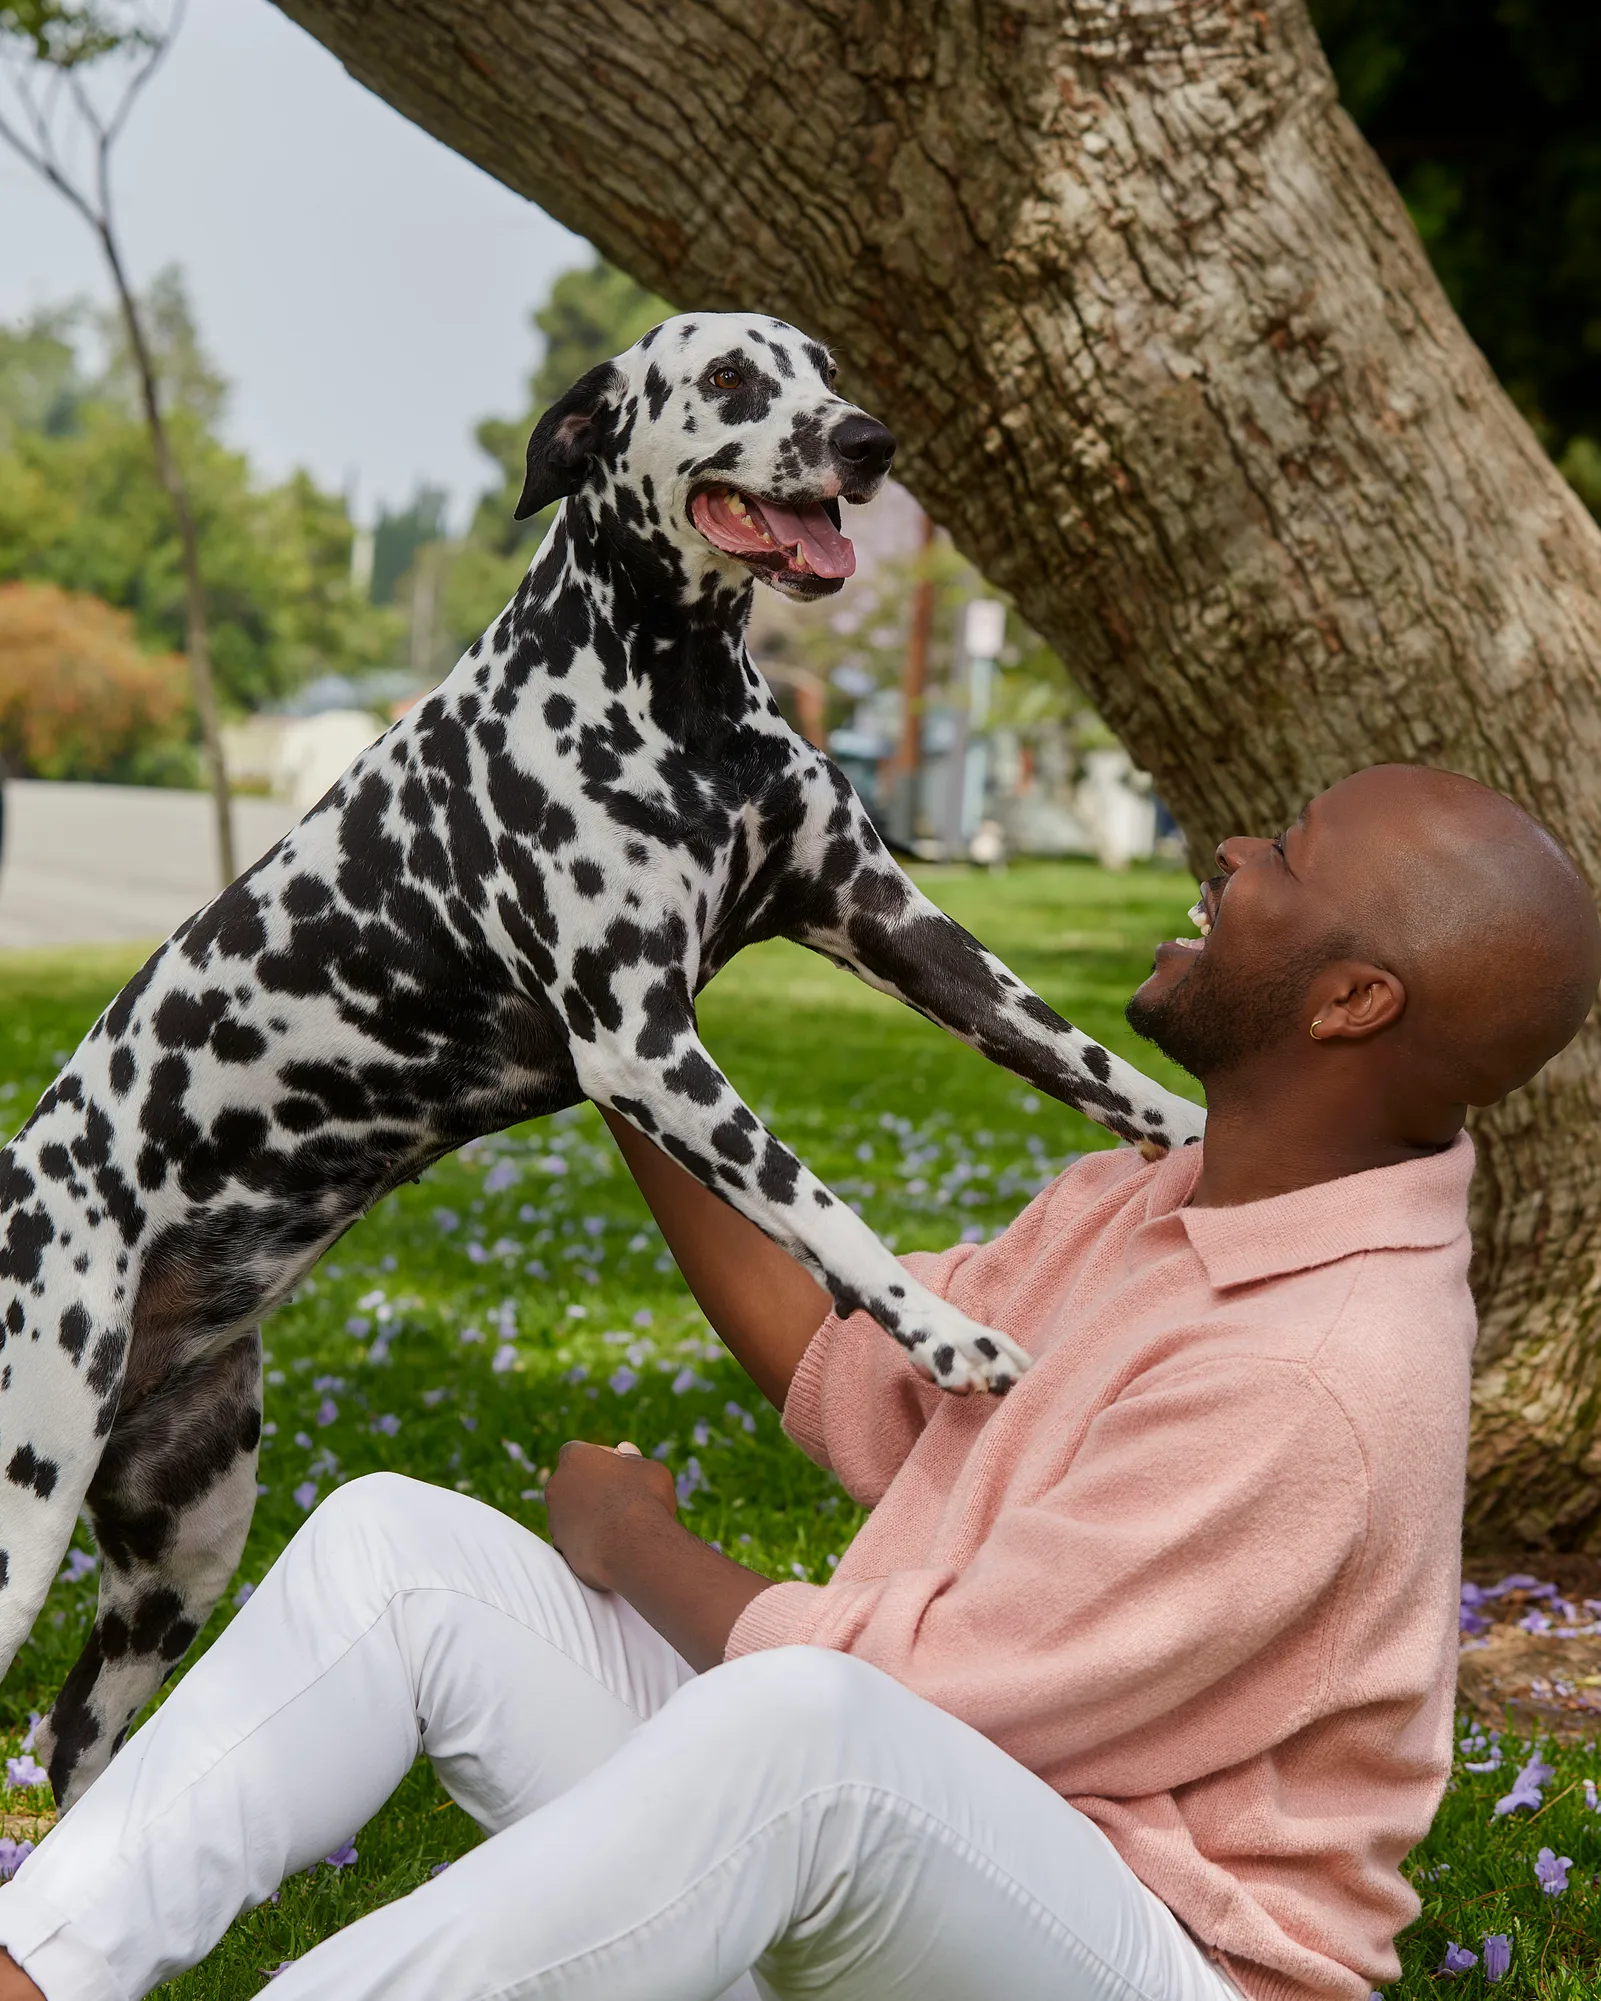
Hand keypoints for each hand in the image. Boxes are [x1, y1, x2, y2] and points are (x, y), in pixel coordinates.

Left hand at [545, 1439, 677, 1590]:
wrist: (634, 1548)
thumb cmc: (645, 1500)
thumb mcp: (650, 1470)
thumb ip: (634, 1459)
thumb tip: (625, 1451)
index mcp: (575, 1458)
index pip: (578, 1451)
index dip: (599, 1458)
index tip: (619, 1470)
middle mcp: (557, 1486)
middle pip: (572, 1482)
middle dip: (591, 1487)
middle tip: (620, 1497)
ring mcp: (555, 1519)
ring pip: (570, 1513)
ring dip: (589, 1515)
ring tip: (619, 1526)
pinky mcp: (560, 1548)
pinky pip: (574, 1539)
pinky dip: (587, 1540)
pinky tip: (610, 1545)